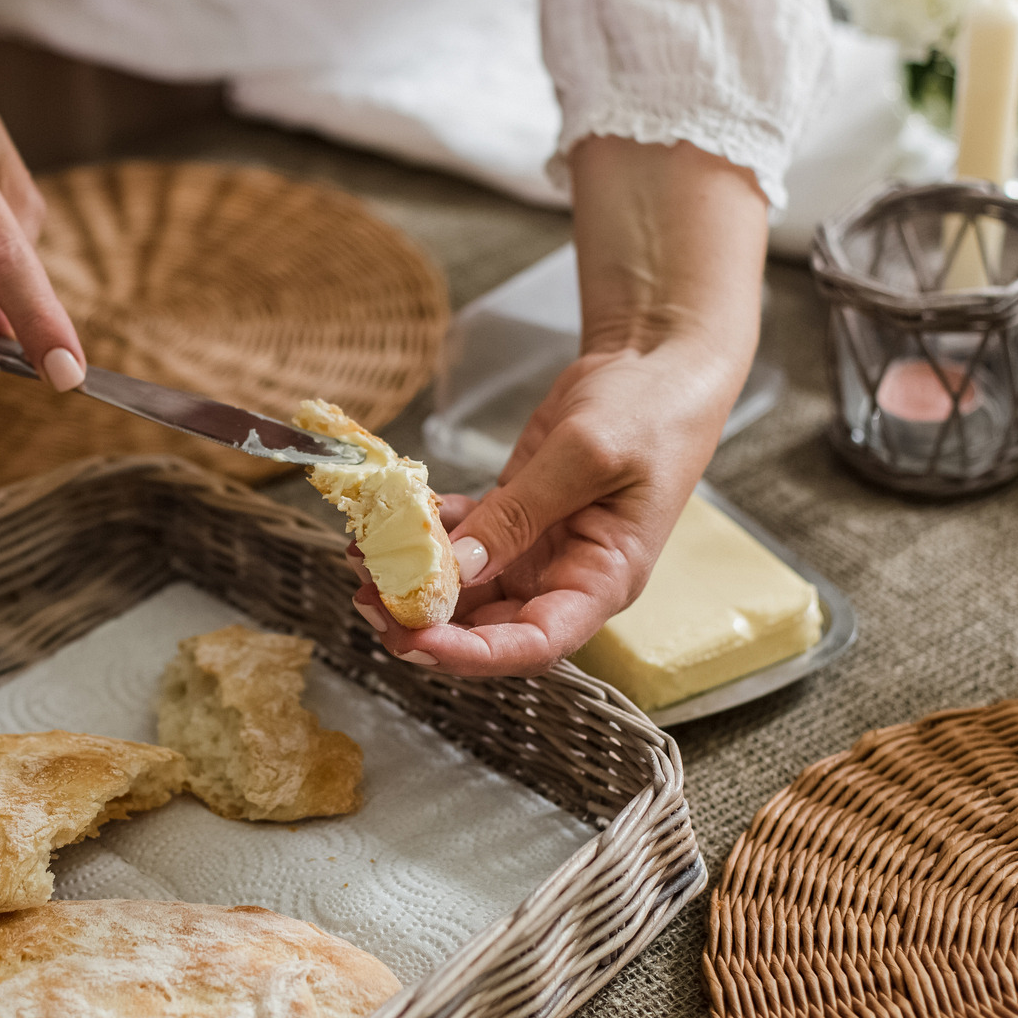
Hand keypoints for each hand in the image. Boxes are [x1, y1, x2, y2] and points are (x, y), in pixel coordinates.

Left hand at [348, 135, 767, 677]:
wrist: (656, 362)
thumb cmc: (650, 411)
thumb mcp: (586, 455)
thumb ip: (520, 513)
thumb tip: (458, 567)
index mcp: (604, 580)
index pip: (535, 645)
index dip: (472, 654)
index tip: (415, 641)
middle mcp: (566, 578)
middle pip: (491, 628)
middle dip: (427, 625)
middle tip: (368, 602)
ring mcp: (537, 550)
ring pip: (467, 590)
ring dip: (415, 583)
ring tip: (362, 559)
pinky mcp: (514, 518)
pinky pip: (462, 542)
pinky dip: (426, 537)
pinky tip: (390, 523)